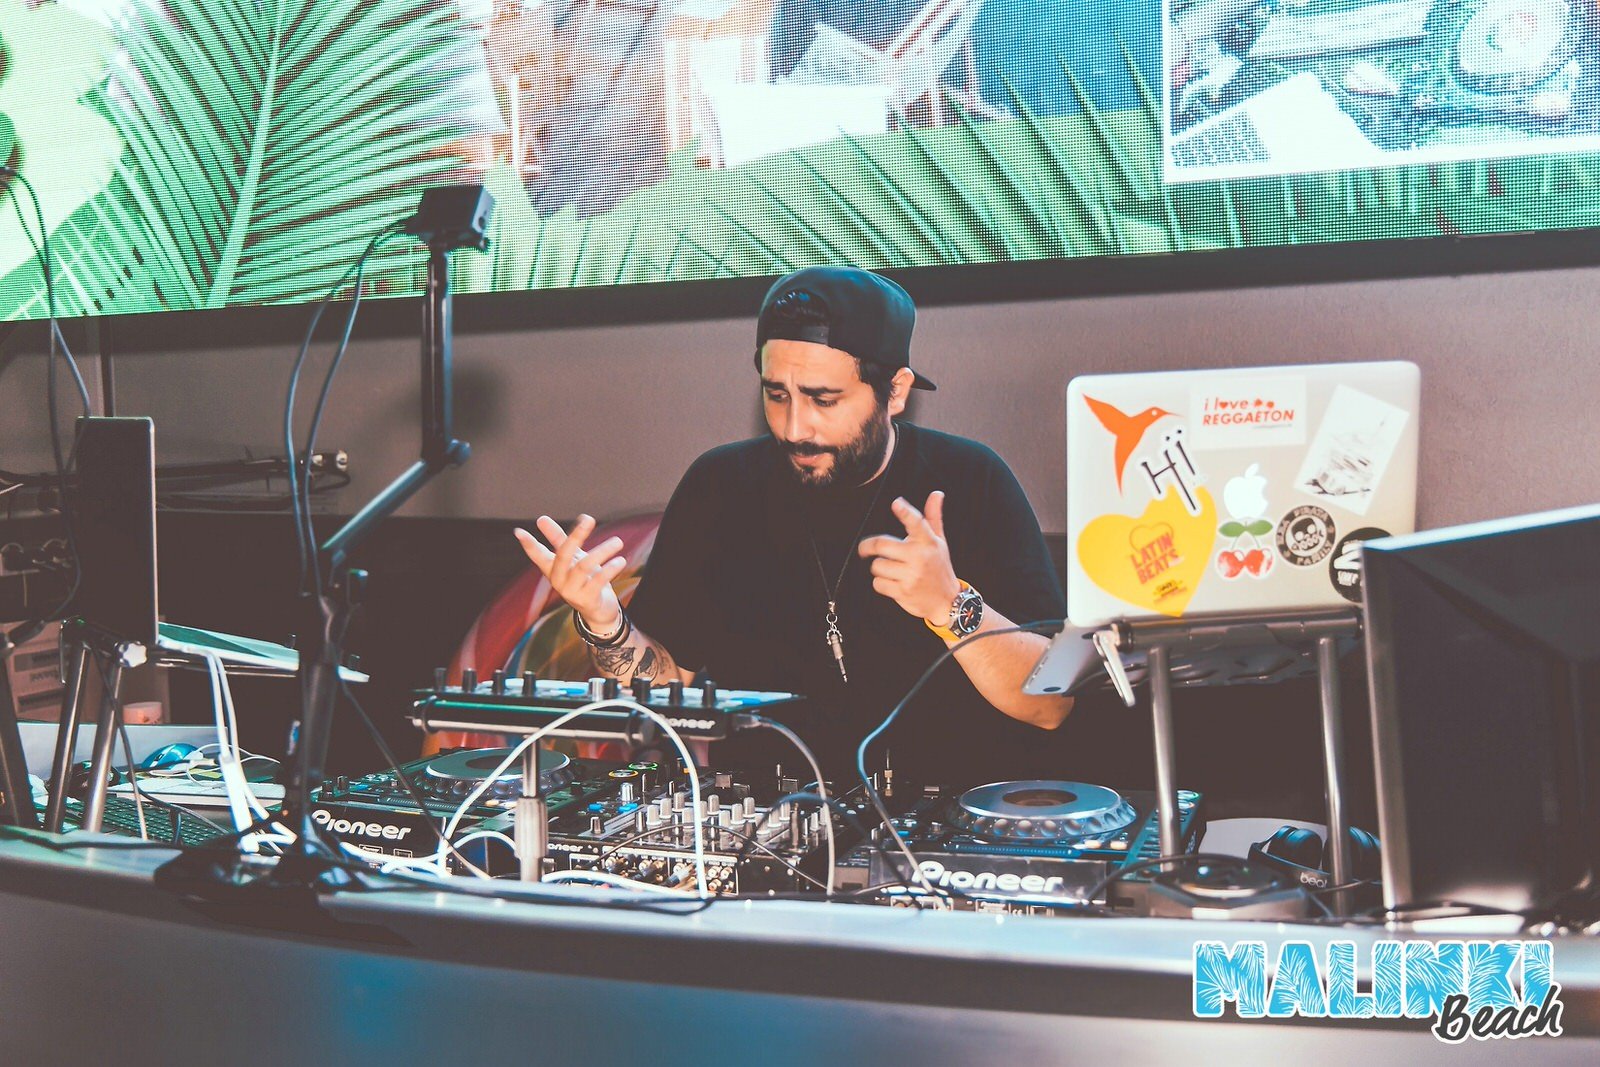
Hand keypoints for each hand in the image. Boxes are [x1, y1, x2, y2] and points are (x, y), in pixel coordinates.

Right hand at [513, 515, 627, 634]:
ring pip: (584, 566)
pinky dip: (610, 569)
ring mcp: (571, 591)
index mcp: (553, 569)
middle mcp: (558, 580)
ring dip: (602, 551)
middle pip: (563, 555)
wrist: (598, 611)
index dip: (528, 545)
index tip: (519, 532)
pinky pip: (598, 581)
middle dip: (576, 536)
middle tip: (589, 519)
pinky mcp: (586, 600)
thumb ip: (557, 539)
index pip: (537, 555)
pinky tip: (620, 560)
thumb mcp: (573, 558)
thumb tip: (541, 518)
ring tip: (618, 542)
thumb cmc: (584, 580)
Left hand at [857, 490, 960, 623]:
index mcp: (928, 542)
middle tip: (864, 549)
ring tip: (891, 570)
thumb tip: (936, 494)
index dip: (905, 512)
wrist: (946, 601)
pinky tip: (893, 582)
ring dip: (879, 568)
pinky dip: (881, 583)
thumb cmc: (939, 567)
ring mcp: (911, 575)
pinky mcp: (903, 591)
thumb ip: (933, 517)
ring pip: (877, 566)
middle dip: (867, 547)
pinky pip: (878, 584)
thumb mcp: (939, 542)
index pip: (917, 523)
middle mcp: (920, 557)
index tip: (896, 503)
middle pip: (881, 544)